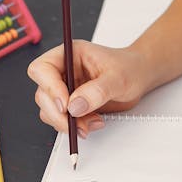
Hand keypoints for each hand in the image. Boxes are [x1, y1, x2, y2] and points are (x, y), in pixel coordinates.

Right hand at [27, 40, 149, 137]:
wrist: (139, 78)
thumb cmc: (129, 68)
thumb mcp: (118, 78)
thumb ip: (97, 91)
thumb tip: (75, 105)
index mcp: (69, 54)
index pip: (42, 68)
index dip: (49, 88)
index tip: (65, 104)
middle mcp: (62, 71)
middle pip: (42, 94)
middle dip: (59, 113)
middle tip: (77, 122)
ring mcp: (65, 89)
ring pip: (49, 111)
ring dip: (68, 123)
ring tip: (93, 121)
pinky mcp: (70, 105)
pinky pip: (61, 120)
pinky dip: (75, 127)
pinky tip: (93, 122)